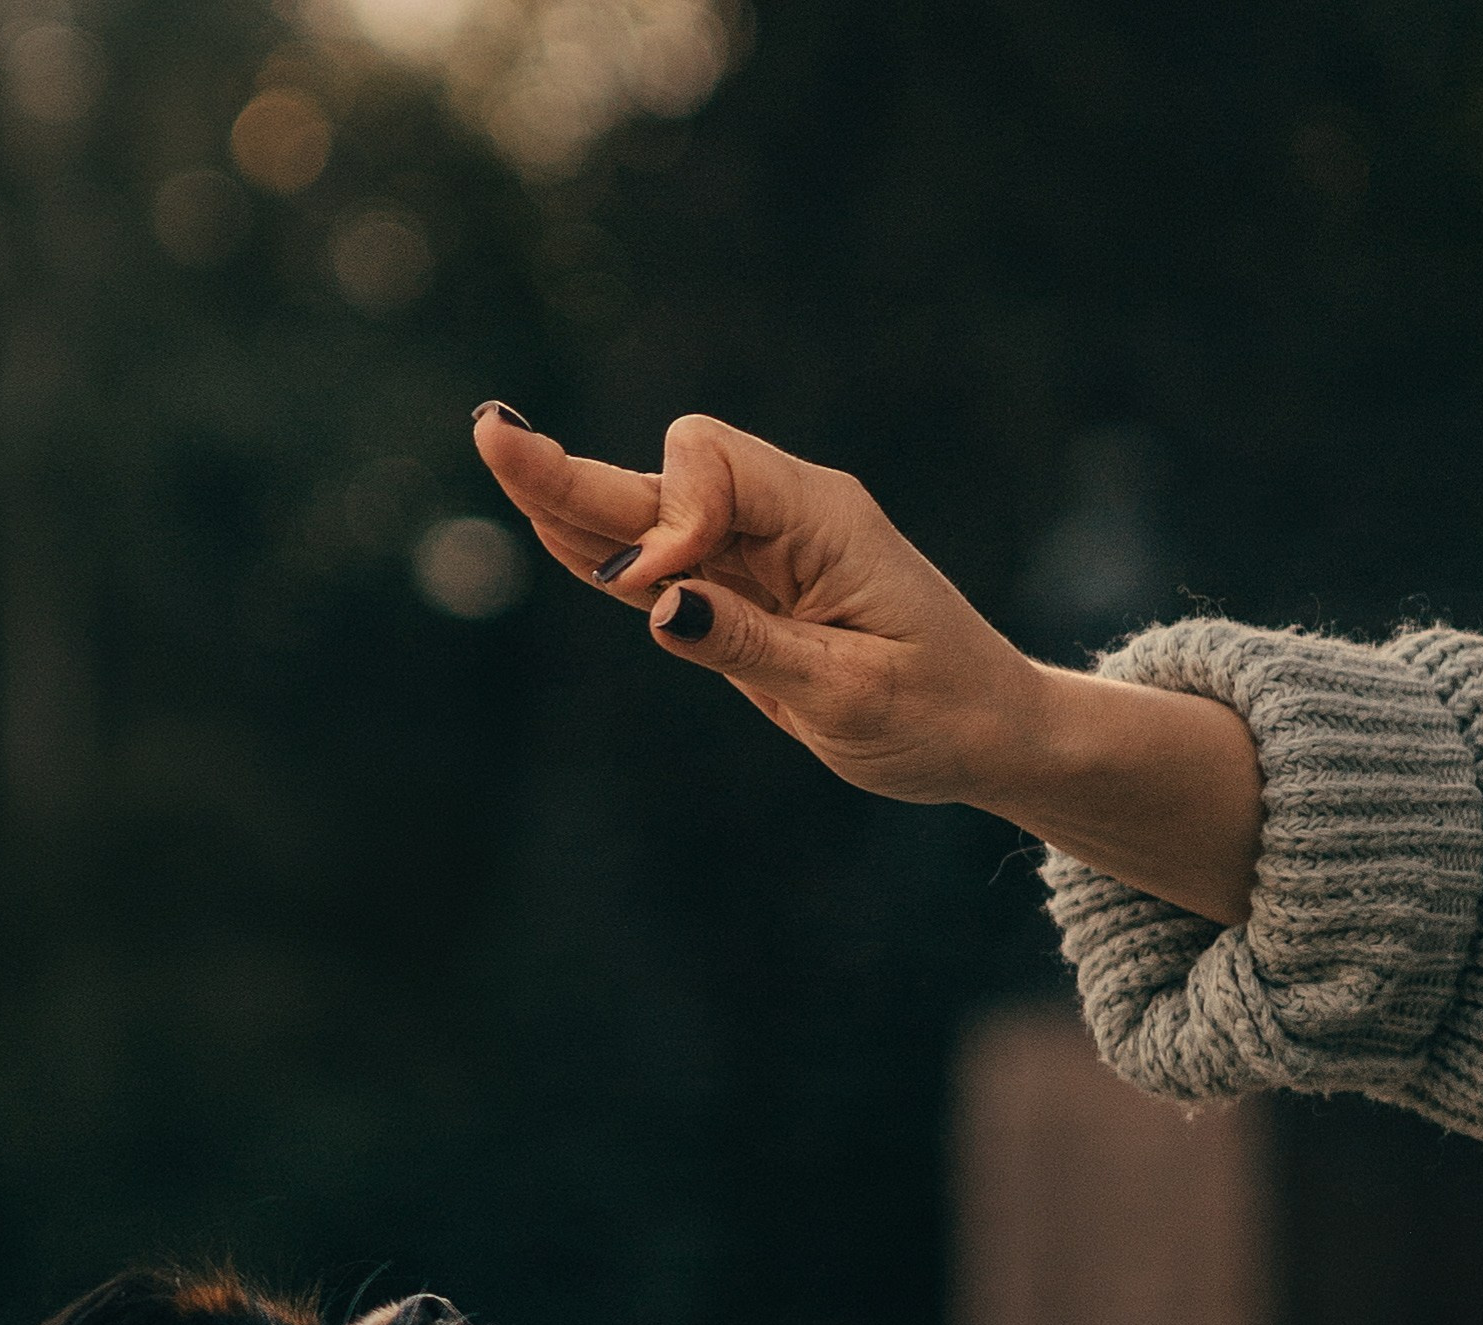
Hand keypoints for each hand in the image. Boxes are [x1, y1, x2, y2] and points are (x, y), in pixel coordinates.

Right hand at [471, 404, 1262, 923]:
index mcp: (822, 518)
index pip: (710, 467)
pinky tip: (546, 524)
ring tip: (498, 454)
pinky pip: (663, 562)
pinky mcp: (745, 592)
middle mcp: (786, 517)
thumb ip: (749, 644)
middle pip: (663, 475)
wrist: (989, 729)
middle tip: (492, 437)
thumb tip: (658, 603)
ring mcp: (762, 551)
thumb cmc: (937, 713)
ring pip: (651, 514)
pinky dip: (606, 551)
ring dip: (575, 498)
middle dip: (578, 469)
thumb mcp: (849, 694)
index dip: (666, 522)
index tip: (658, 599)